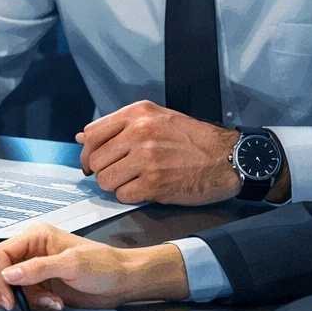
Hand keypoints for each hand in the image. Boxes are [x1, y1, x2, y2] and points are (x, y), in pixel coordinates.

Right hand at [0, 224, 189, 310]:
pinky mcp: (38, 285)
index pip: (0, 253)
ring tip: (44, 303)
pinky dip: (31, 303)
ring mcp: (32, 269)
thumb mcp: (72, 265)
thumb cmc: (102, 266)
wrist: (123, 282)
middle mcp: (29, 251)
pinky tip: (52, 304)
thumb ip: (38, 269)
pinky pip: (21, 295)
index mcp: (34, 237)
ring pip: (4, 282)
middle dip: (0, 288)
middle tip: (13, 307)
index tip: (9, 299)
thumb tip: (6, 275)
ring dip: (18, 297)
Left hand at [77, 100, 246, 204]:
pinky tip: (145, 189)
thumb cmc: (195, 139)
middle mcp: (139, 133)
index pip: (92, 133)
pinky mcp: (155, 184)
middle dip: (103, 171)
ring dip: (116, 185)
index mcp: (137, 114)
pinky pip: (123, 195)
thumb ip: (119, 126)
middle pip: (95, 159)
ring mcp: (147, 159)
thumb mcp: (157, 118)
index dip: (88, 151)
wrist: (228, 158)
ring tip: (133, 181)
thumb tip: (82, 138)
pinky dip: (130, 196)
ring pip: (105, 180)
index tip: (92, 161)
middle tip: (117, 174)